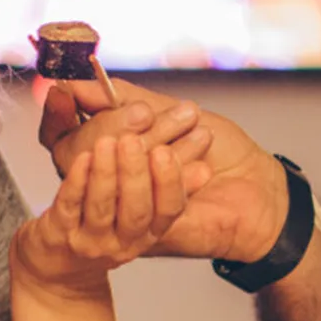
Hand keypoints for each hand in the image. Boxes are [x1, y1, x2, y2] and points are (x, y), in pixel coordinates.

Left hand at [11, 127, 193, 301]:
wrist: (57, 272)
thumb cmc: (100, 236)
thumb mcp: (142, 219)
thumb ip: (169, 191)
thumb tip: (204, 170)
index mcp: (147, 235)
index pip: (168, 211)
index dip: (169, 182)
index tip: (166, 153)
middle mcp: (121, 242)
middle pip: (135, 210)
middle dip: (136, 173)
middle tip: (134, 141)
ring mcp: (89, 241)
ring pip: (101, 207)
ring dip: (106, 172)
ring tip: (108, 142)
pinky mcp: (57, 234)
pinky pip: (69, 205)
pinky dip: (76, 180)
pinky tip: (82, 158)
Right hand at [42, 79, 288, 263]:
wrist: (260, 193)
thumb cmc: (218, 150)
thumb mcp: (168, 111)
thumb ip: (124, 99)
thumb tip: (76, 84)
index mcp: (105, 148)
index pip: (60, 131)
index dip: (60, 112)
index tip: (70, 92)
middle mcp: (108, 180)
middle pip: (79, 152)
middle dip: (113, 127)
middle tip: (147, 114)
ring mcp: (123, 210)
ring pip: (107, 180)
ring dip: (145, 149)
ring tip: (184, 134)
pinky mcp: (146, 236)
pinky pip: (139, 205)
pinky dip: (166, 177)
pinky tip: (189, 165)